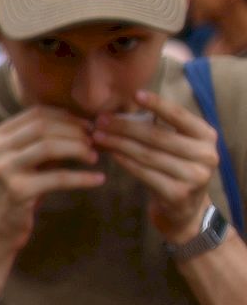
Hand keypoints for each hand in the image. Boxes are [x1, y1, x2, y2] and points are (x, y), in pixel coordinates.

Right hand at [0, 105, 104, 262]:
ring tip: (94, 157)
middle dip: (75, 132)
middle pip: (44, 126)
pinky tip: (98, 179)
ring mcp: (3, 169)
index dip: (68, 117)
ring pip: (49, 146)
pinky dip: (82, 178)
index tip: (89, 128)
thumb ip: (43, 141)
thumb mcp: (25, 161)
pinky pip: (58, 178)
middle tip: (95, 142)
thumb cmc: (18, 191)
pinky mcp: (17, 191)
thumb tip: (83, 123)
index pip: (38, 113)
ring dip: (78, 149)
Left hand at [92, 90, 220, 244]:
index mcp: (206, 137)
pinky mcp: (178, 194)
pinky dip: (125, 162)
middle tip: (101, 120)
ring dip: (119, 143)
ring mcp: (194, 177)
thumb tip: (121, 110)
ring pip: (148, 155)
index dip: (157, 104)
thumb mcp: (177, 146)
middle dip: (125, 127)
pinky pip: (145, 173)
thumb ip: (159, 128)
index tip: (135, 95)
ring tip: (98, 135)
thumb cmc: (175, 168)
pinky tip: (111, 154)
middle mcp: (206, 155)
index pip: (180, 116)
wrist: (185, 210)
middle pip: (158, 136)